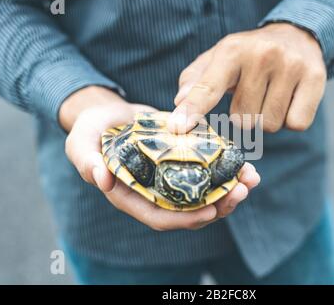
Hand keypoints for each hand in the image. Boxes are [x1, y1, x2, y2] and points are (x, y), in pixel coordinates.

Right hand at [60, 86, 260, 230]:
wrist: (107, 114)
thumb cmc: (90, 131)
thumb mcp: (81, 144)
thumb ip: (88, 162)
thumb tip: (103, 181)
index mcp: (134, 196)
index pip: (162, 217)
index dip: (187, 218)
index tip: (212, 210)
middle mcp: (157, 191)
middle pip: (192, 209)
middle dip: (219, 204)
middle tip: (242, 190)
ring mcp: (173, 176)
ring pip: (205, 192)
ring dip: (230, 188)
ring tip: (251, 178)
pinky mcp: (184, 159)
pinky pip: (208, 169)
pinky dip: (227, 168)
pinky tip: (245, 162)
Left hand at [169, 23, 326, 132]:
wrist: (296, 36)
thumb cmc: (249, 56)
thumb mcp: (218, 60)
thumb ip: (195, 80)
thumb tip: (179, 102)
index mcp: (232, 50)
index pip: (208, 87)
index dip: (192, 110)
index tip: (177, 129)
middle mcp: (262, 55)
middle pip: (243, 120)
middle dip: (246, 114)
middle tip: (254, 92)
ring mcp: (291, 66)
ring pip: (269, 125)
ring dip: (268, 118)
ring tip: (272, 94)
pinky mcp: (316, 78)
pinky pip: (296, 123)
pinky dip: (291, 119)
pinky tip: (290, 99)